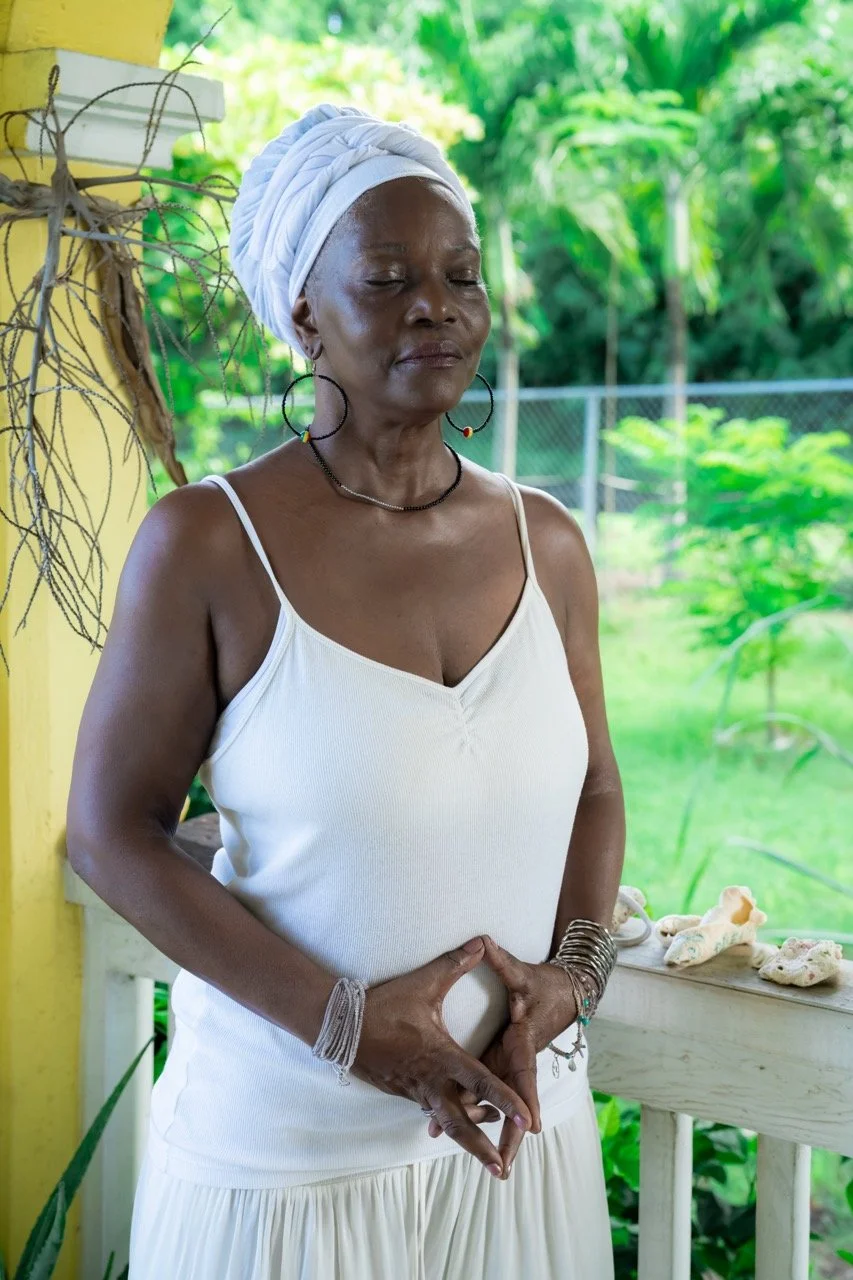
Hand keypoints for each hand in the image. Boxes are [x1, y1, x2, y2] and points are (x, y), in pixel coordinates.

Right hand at [352, 937, 531, 1176]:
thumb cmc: (384, 1005)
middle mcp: (431, 1081)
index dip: (507, 1102)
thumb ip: (454, 964)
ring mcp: (414, 1091)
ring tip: (489, 1159)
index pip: (481, 1083)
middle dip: (483, 1148)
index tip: (528, 1121)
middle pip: (462, 1122)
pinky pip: (429, 1111)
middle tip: (503, 1171)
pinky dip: (446, 1121)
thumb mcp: (423, 983)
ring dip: (467, 1139)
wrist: (341, 1026)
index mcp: (441, 1057)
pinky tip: (454, 1128)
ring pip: (446, 1120)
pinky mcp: (402, 1092)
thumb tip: (482, 942)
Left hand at [426, 935, 577, 1177]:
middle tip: (501, 1167)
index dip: (527, 1100)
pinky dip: (476, 1112)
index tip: (532, 1127)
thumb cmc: (544, 984)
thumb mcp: (522, 973)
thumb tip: (484, 942)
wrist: (563, 991)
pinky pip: (486, 1092)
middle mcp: (518, 1060)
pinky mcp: (499, 1063)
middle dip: (510, 1136)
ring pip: (499, 1103)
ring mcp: (509, 1065)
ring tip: (480, 1160)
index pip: (526, 1075)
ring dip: (491, 1130)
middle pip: (514, 1104)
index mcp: (524, 1042)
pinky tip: (451, 1126)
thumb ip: (501, 961)